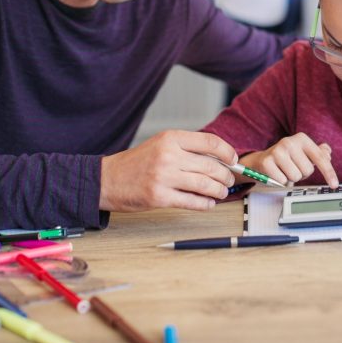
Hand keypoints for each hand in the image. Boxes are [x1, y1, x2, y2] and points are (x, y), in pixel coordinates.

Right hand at [99, 130, 236, 211]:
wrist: (108, 179)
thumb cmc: (137, 163)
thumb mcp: (161, 144)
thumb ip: (186, 148)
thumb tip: (219, 158)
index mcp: (170, 138)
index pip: (210, 142)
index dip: (227, 152)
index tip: (233, 161)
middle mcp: (168, 155)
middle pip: (211, 166)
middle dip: (225, 176)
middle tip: (228, 181)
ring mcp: (164, 177)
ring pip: (205, 185)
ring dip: (218, 191)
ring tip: (221, 193)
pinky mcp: (159, 197)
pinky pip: (192, 202)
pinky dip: (205, 204)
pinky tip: (208, 203)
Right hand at [239, 133, 338, 187]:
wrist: (262, 160)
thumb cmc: (286, 157)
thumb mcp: (303, 152)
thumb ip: (318, 153)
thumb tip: (328, 153)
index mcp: (302, 138)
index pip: (320, 158)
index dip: (329, 173)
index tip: (334, 184)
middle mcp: (289, 142)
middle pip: (308, 170)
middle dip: (302, 174)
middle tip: (293, 168)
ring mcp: (277, 151)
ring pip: (296, 176)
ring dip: (291, 178)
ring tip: (285, 170)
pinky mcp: (267, 162)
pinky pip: (283, 180)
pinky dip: (281, 181)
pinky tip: (277, 174)